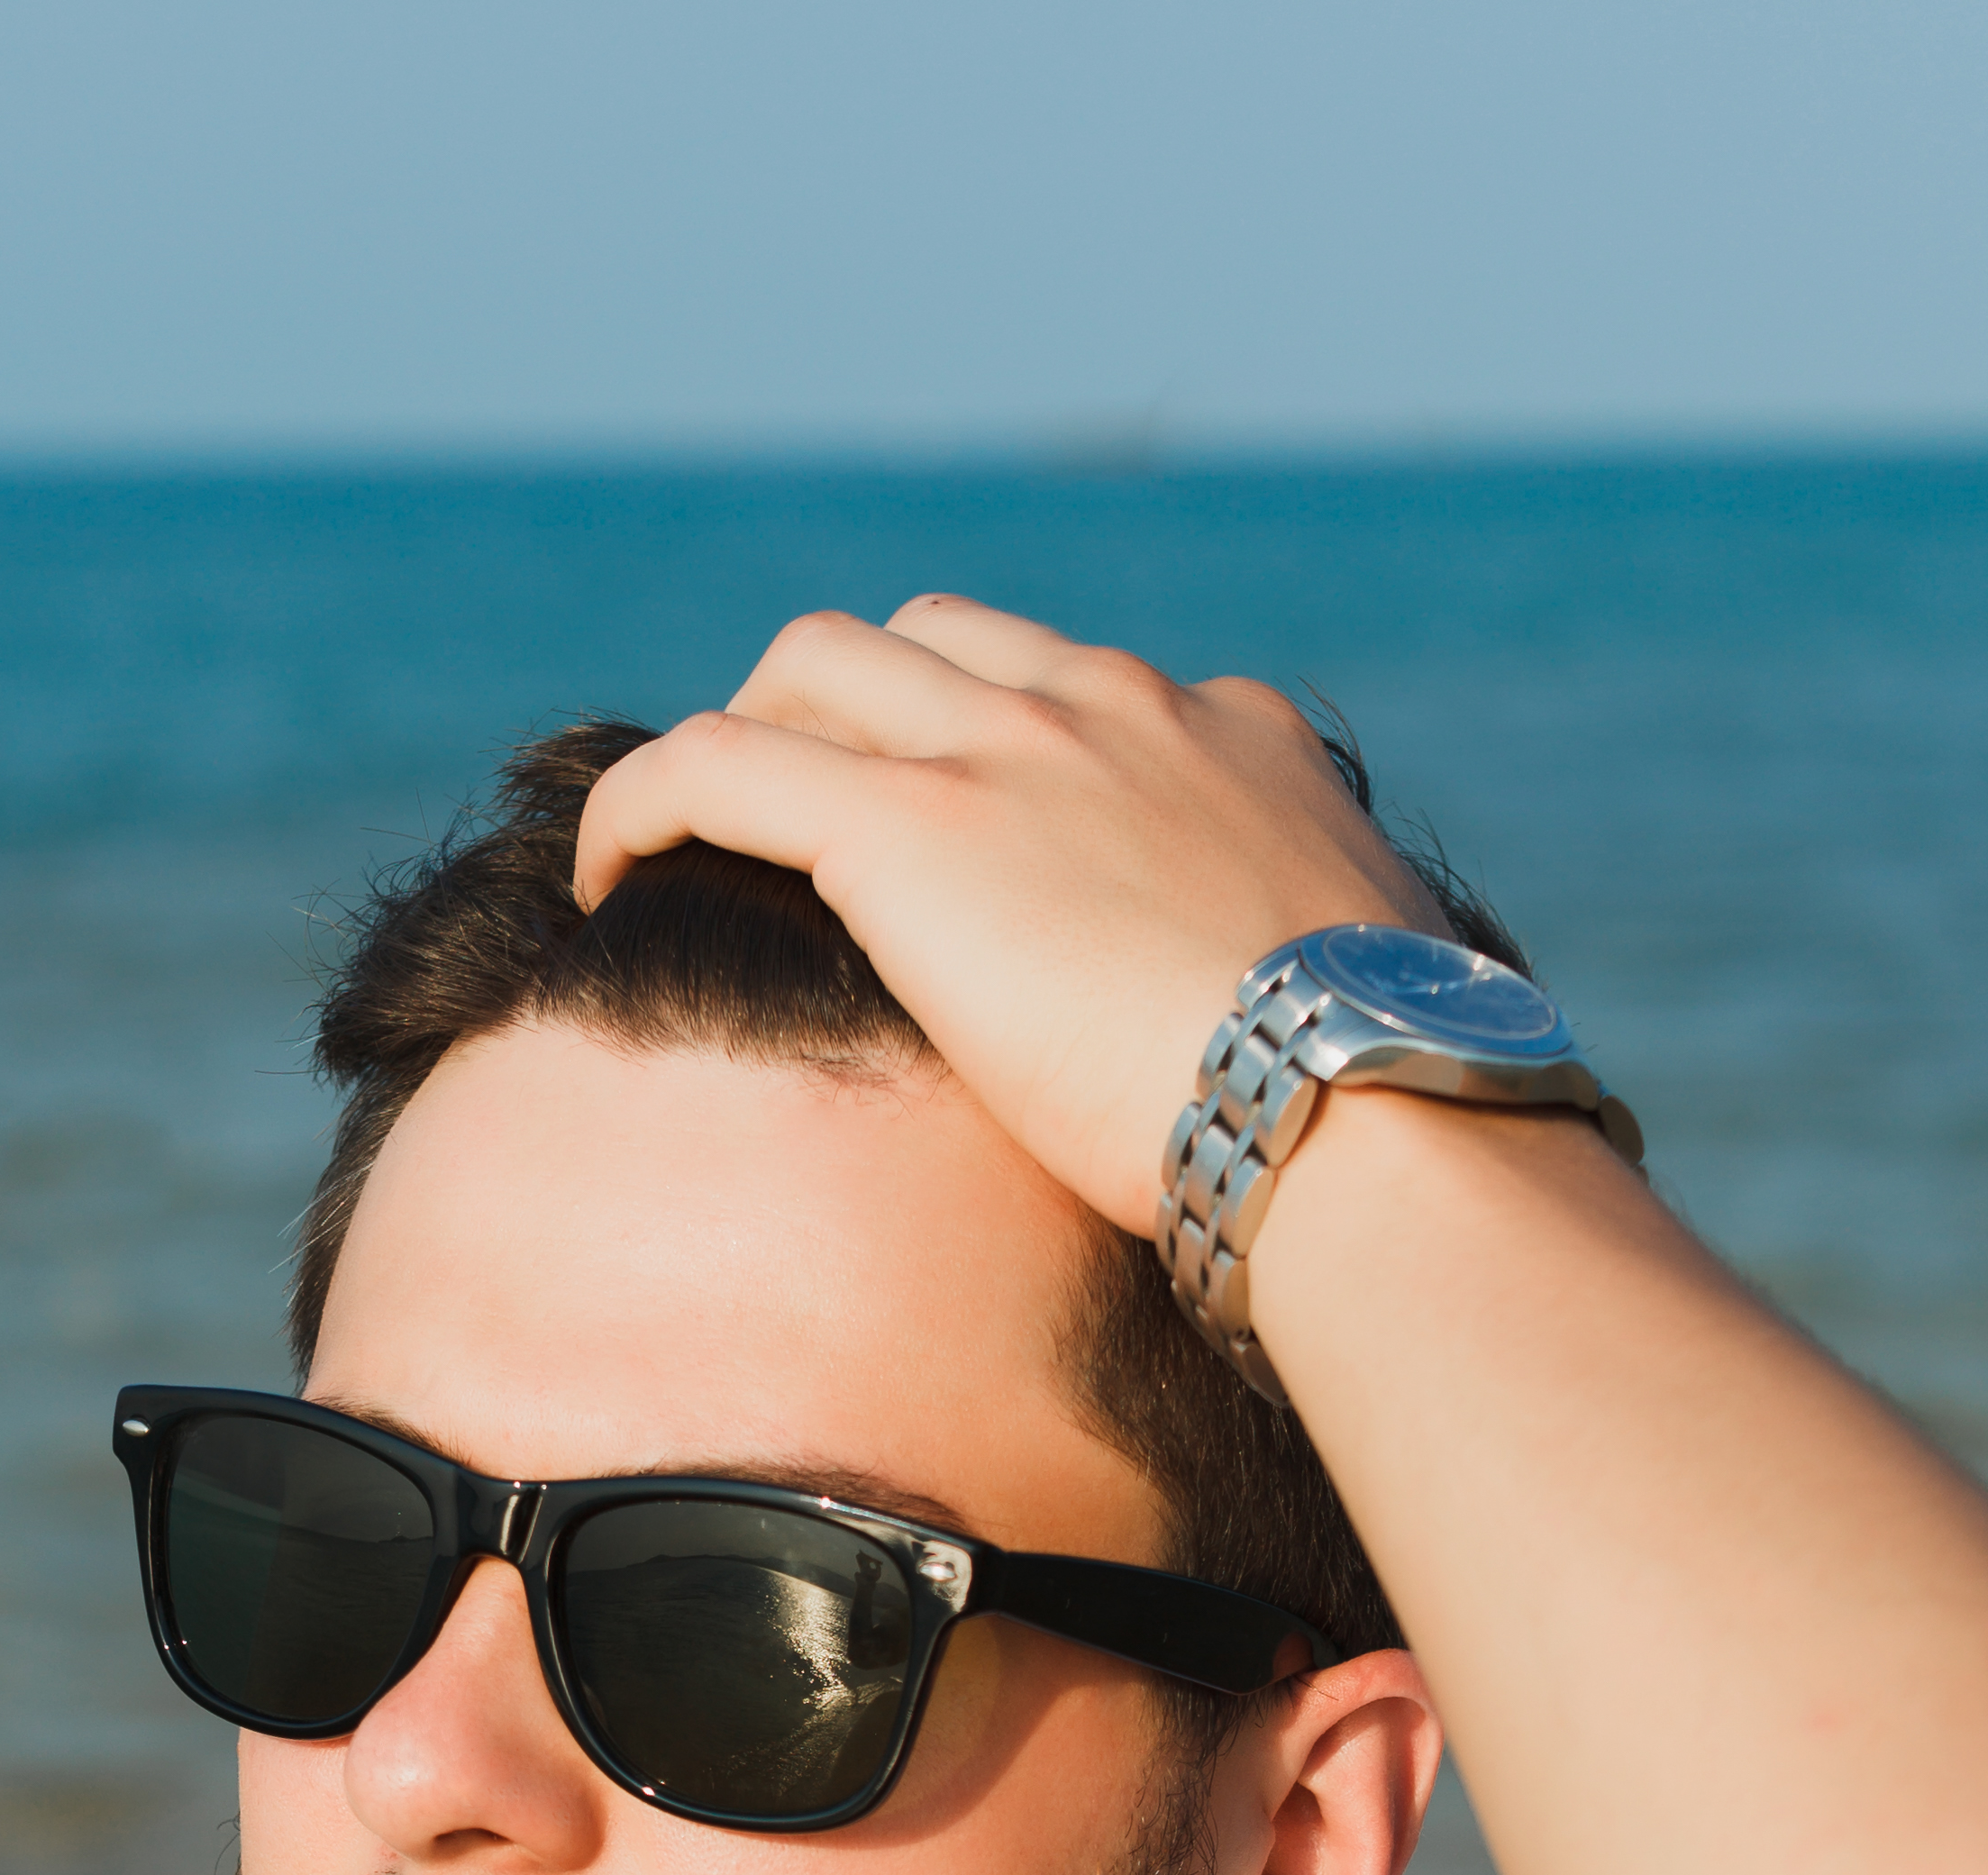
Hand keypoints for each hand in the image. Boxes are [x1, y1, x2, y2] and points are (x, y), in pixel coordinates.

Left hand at [572, 599, 1438, 1237]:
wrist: (1360, 1112)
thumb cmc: (1380, 1119)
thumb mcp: (1362, 1022)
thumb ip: (1311, 1003)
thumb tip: (1320, 1091)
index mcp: (1236, 743)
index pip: (1082, 691)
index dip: (995, 749)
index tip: (960, 844)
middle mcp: (1117, 709)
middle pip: (937, 641)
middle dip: (856, 713)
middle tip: (804, 833)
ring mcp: (1011, 749)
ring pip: (818, 666)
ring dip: (755, 738)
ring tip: (705, 850)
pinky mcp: (910, 823)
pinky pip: (717, 764)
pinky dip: (646, 805)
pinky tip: (607, 879)